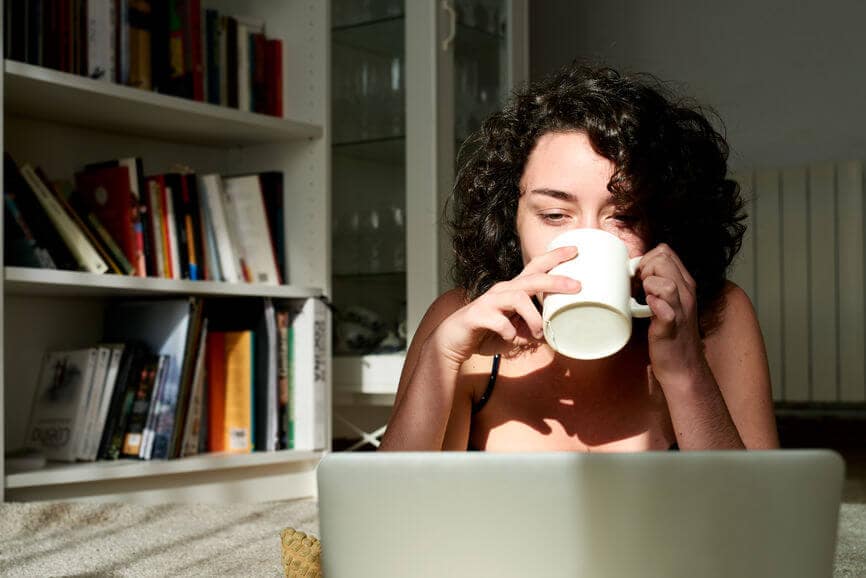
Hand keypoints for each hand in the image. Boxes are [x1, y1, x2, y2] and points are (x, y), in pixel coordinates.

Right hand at [431, 246, 581, 365]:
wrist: (452, 341)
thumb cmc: (486, 332)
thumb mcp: (516, 331)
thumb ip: (533, 330)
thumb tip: (552, 335)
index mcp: (513, 290)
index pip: (535, 267)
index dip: (554, 257)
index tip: (575, 251)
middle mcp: (502, 291)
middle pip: (532, 279)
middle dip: (556, 280)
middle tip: (577, 286)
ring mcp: (489, 301)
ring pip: (518, 298)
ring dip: (533, 317)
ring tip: (538, 332)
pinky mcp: (477, 315)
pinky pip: (499, 321)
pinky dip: (509, 331)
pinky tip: (510, 338)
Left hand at [638, 243, 710, 388]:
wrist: (683, 366)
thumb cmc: (670, 334)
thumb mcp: (669, 302)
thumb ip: (658, 285)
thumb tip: (635, 272)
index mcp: (685, 285)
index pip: (666, 252)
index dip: (647, 258)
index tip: (639, 276)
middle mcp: (686, 294)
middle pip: (663, 259)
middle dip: (644, 268)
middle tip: (639, 287)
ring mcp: (680, 310)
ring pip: (666, 282)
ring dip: (648, 285)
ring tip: (644, 298)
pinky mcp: (671, 328)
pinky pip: (666, 310)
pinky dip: (655, 306)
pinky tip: (648, 308)